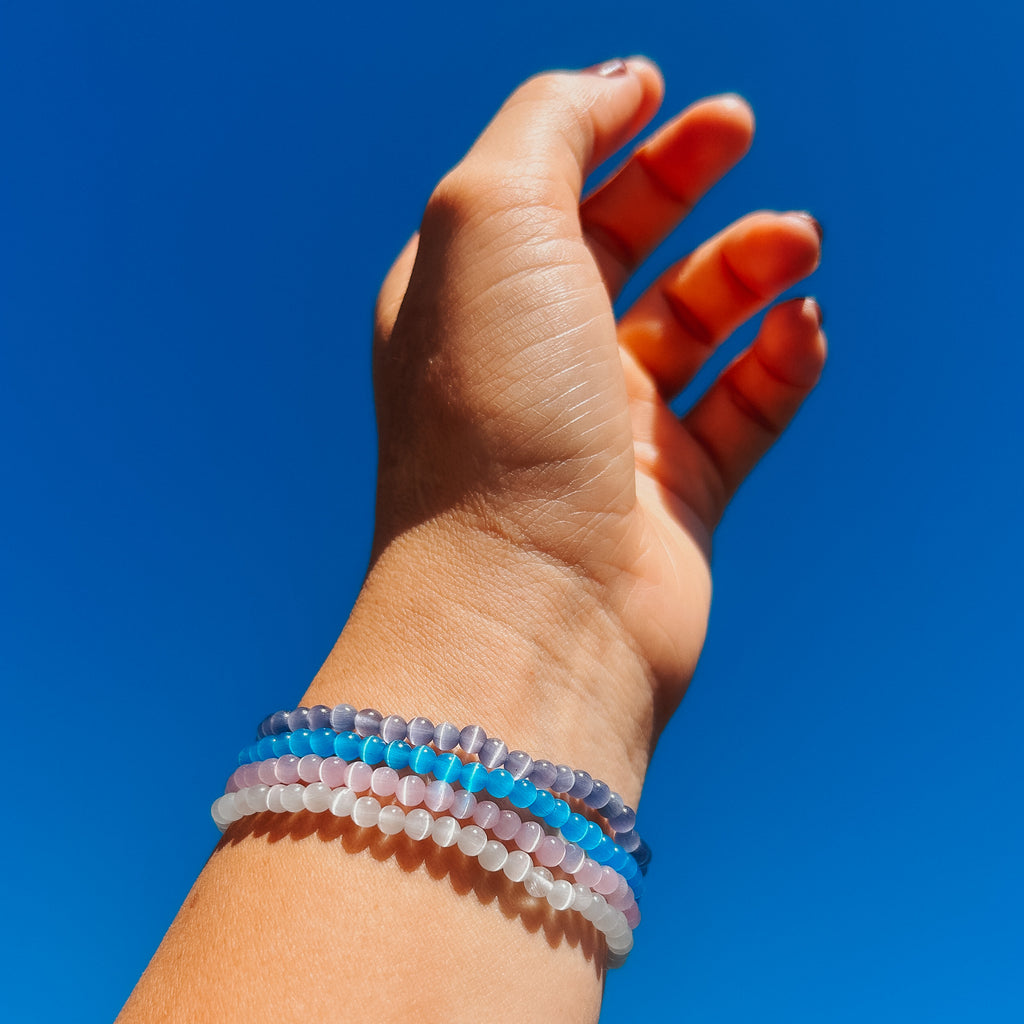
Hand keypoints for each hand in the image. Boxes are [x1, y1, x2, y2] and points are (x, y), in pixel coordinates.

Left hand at [317, 59, 823, 795]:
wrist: (530, 605)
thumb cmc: (495, 413)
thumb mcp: (492, 220)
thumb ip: (548, 126)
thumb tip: (618, 84)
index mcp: (471, 302)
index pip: (540, 195)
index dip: (604, 135)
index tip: (668, 93)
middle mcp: (533, 365)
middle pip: (616, 249)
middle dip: (680, 180)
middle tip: (738, 129)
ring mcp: (605, 434)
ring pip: (693, 327)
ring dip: (748, 266)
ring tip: (795, 240)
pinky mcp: (674, 499)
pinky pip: (743, 412)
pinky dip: (780, 362)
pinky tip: (800, 330)